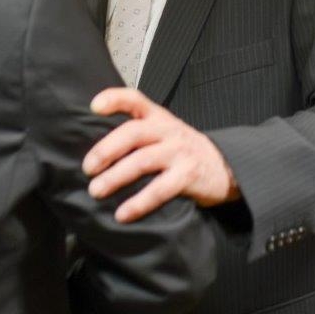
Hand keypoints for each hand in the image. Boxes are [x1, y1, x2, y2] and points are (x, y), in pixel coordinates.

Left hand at [83, 87, 240, 222]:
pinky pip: (160, 189)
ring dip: (115, 177)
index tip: (94, 107)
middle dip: (105, 149)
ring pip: (142, 161)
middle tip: (87, 168)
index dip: (114, 99)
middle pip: (133, 132)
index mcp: (158, 117)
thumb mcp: (163, 132)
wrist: (227, 166)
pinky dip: (139, 202)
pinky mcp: (188, 175)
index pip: (135, 99)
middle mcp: (167, 130)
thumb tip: (94, 153)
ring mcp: (179, 152)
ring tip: (96, 191)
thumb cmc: (182, 150)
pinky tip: (122, 214)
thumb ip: (137, 133)